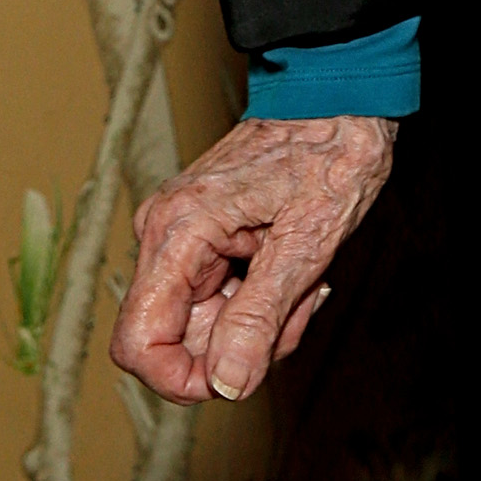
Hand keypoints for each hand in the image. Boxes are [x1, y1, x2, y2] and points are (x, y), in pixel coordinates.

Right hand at [110, 114, 395, 404]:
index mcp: (178, 231)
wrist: (343, 96)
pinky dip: (259, 300)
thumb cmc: (331, 151)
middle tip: (299, 305)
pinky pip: (218, 297)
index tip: (242, 371)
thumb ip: (261, 316)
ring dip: (258, 323)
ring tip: (306, 282)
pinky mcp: (204, 236)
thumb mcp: (307, 241)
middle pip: (177, 340)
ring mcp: (183, 235)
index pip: (138, 343)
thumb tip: (226, 384)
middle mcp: (166, 233)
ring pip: (203, 324)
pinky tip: (295, 270)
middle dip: (240, 345)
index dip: (183, 378)